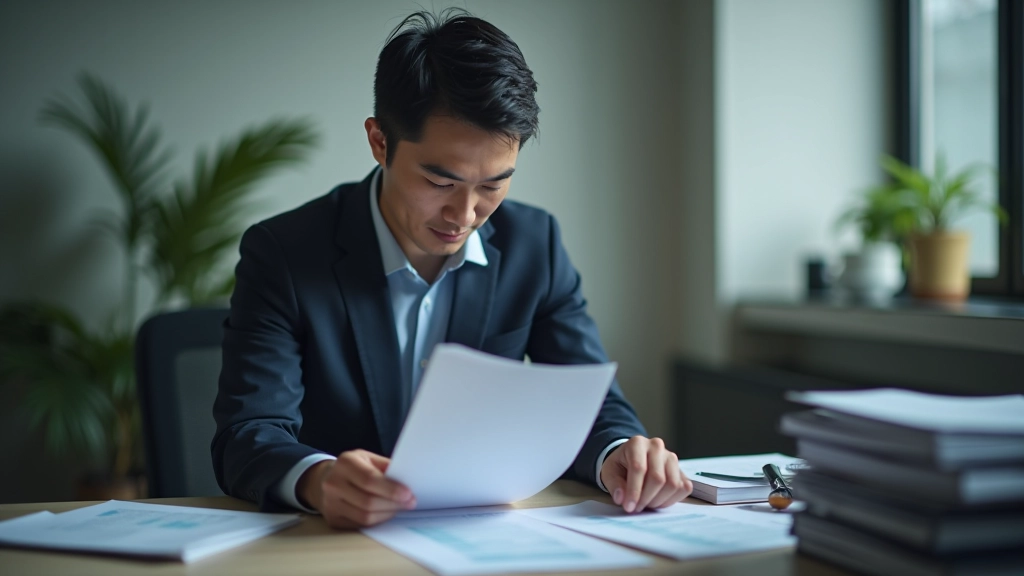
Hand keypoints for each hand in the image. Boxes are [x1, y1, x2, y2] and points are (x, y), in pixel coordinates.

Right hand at [297, 449, 415, 527]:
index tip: (408, 494)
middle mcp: (333, 483)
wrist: (327, 479)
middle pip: (368, 501)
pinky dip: (377, 521)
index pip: (370, 480)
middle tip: (409, 503)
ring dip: (387, 514)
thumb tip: (408, 480)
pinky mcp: (333, 519)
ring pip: (365, 517)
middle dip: (393, 504)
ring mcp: (330, 503)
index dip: (391, 489)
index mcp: (345, 463)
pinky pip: (360, 525)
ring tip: (398, 508)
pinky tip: (384, 513)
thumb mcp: (369, 458)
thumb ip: (386, 467)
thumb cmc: (355, 467)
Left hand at [599, 436, 691, 512]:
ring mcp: (672, 457)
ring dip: (659, 500)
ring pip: (673, 484)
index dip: (634, 491)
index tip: (628, 507)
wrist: (632, 459)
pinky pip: (684, 488)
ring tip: (646, 503)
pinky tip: (658, 500)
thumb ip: (614, 485)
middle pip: (658, 478)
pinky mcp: (681, 469)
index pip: (639, 468)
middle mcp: (657, 446)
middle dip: (646, 498)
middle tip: (637, 508)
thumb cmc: (620, 465)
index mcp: (637, 443)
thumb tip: (621, 498)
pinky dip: (672, 499)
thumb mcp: (609, 472)